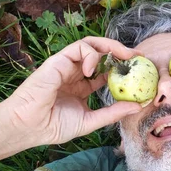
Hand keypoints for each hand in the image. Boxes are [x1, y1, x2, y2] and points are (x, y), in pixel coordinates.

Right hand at [1, 36, 142, 147]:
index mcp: (81, 86)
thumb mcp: (90, 120)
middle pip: (101, 54)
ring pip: (91, 45)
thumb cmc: (54, 126)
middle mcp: (75, 73)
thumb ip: (113, 112)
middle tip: (138, 56)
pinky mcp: (58, 60)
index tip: (140, 70)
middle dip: (120, 52)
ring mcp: (67, 65)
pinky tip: (92, 69)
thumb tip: (138, 106)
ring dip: (110, 47)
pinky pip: (79, 47)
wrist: (29, 126)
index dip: (122, 69)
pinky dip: (90, 54)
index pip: (105, 72)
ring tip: (124, 56)